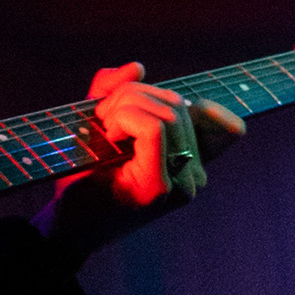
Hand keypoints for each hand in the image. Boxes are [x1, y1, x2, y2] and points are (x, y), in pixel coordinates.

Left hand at [35, 61, 244, 255]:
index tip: (156, 111)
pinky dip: (126, 117)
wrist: (66, 228)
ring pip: (169, 112)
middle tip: (102, 118)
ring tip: (103, 129)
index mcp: (193, 164)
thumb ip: (115, 92)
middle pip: (180, 105)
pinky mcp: (158, 188)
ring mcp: (181, 185)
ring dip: (125, 105)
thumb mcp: (100, 126)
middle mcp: (195, 176)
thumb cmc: (84, 179)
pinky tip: (109, 135)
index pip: (228, 126)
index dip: (202, 106)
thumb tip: (138, 66)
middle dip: (135, 95)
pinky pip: (154, 128)